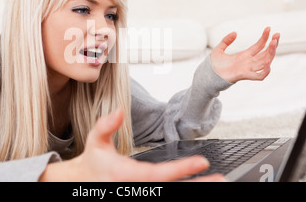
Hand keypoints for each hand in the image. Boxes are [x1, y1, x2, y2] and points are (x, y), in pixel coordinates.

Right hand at [40, 109, 226, 181]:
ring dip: (195, 190)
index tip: (201, 162)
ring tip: (217, 183)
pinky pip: (166, 195)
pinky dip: (184, 191)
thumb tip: (119, 112)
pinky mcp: (144, 196)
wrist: (84, 183)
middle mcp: (137, 188)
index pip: (159, 173)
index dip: (181, 169)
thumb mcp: (95, 141)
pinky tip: (198, 186)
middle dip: (198, 186)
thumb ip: (105, 126)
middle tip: (221, 180)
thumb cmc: (95, 163)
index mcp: (127, 175)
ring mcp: (141, 193)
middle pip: (171, 189)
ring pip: (171, 194)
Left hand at [210, 27, 279, 82]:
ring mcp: (247, 69)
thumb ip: (226, 40)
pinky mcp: (244, 75)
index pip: (259, 46)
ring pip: (265, 62)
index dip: (265, 37)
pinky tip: (267, 61)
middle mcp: (248, 62)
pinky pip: (260, 76)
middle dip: (273, 44)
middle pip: (265, 53)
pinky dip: (265, 70)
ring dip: (271, 53)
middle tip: (277, 34)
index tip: (268, 28)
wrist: (208, 75)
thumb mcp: (219, 49)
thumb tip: (235, 32)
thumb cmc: (213, 65)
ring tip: (273, 43)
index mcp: (244, 56)